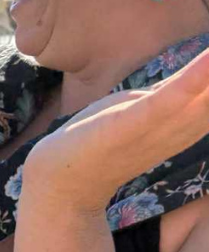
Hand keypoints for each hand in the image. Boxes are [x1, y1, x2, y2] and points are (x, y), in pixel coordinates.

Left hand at [23, 46, 208, 211]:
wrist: (58, 177)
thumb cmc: (98, 139)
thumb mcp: (141, 110)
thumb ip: (169, 95)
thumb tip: (192, 75)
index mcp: (186, 124)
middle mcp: (182, 128)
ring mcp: (158, 127)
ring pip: (205, 96)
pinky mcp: (130, 124)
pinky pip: (167, 100)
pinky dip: (193, 78)